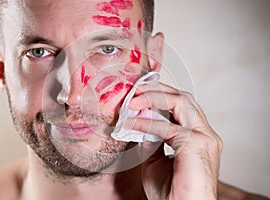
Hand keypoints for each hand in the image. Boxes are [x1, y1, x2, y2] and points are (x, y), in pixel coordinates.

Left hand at [124, 83, 222, 198]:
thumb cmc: (172, 193)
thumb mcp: (155, 160)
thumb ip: (152, 140)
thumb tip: (140, 122)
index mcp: (199, 136)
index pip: (182, 106)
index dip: (161, 96)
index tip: (140, 94)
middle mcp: (205, 133)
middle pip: (184, 99)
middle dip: (158, 90)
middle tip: (136, 90)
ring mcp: (204, 137)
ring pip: (181, 102)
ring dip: (154, 98)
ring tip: (134, 99)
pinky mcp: (197, 144)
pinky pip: (167, 127)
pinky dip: (147, 122)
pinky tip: (131, 122)